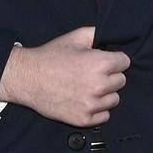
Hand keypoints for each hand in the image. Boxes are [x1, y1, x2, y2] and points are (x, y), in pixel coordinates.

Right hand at [0, 27, 129, 126]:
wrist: (27, 78)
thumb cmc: (51, 57)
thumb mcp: (75, 37)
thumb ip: (98, 34)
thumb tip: (113, 37)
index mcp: (99, 63)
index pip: (125, 62)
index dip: (114, 59)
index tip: (104, 61)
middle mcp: (98, 85)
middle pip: (121, 81)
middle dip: (110, 76)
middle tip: (92, 73)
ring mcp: (91, 104)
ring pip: (114, 99)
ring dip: (105, 94)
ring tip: (87, 87)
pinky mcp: (84, 119)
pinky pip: (105, 115)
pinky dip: (97, 109)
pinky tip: (84, 99)